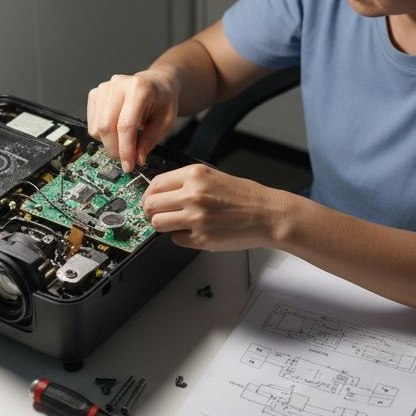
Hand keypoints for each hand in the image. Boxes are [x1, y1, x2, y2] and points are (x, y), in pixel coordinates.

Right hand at [86, 71, 179, 171]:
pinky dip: (102, 135)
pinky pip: (92, 124)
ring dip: (109, 143)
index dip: (125, 149)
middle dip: (115, 150)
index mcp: (139, 88)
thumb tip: (136, 159)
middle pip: (106, 126)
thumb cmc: (162, 100)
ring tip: (125, 142)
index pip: (125, 124)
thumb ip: (150, 141)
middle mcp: (118, 84)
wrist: (156, 83)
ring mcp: (104, 88)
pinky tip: (117, 131)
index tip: (128, 165)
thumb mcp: (166, 122)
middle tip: (126, 160)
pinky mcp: (95, 94)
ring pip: (97, 128)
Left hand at [141, 164, 286, 251]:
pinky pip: (176, 239)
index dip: (148, 195)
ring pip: (158, 224)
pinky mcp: (201, 238)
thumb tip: (161, 193)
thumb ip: (187, 182)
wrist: (267, 214)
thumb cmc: (245, 196)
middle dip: (150, 212)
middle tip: (157, 215)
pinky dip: (182, 237)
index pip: (155, 184)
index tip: (150, 200)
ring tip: (176, 224)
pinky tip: (195, 232)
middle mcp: (193, 195)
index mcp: (195, 175)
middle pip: (151, 205)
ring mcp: (196, 218)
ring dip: (163, 226)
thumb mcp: (213, 176)